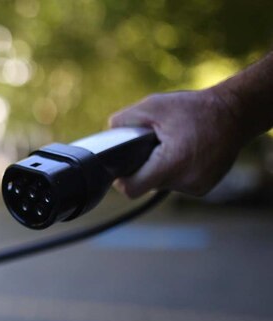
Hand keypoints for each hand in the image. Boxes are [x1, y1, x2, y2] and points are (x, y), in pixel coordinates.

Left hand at [108, 88, 244, 197]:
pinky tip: (185, 153)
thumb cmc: (195, 109)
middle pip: (147, 184)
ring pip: (163, 184)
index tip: (120, 170)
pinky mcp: (204, 188)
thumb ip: (124, 120)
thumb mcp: (154, 106)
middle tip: (153, 147)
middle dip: (145, 167)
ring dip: (162, 169)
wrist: (236, 114)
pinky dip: (177, 172)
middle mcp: (185, 181)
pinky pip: (178, 184)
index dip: (122, 180)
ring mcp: (197, 187)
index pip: (132, 189)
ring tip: (173, 147)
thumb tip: (108, 134)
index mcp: (171, 164)